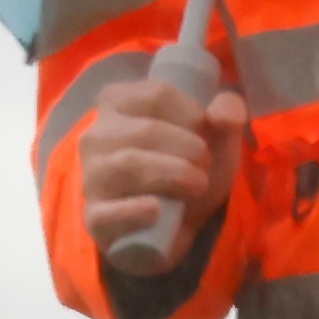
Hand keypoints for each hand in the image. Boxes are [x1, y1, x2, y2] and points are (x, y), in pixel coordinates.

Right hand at [81, 73, 247, 272]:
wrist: (176, 223)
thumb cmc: (187, 165)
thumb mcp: (214, 136)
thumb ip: (228, 111)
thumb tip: (220, 115)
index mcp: (118, 102)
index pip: (156, 95)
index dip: (191, 115)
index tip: (206, 134)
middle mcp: (96, 135)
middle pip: (146, 131)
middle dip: (188, 148)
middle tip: (204, 165)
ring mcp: (90, 177)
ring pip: (127, 165)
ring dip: (172, 174)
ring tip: (197, 185)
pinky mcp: (93, 217)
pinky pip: (107, 212)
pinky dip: (134, 211)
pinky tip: (156, 210)